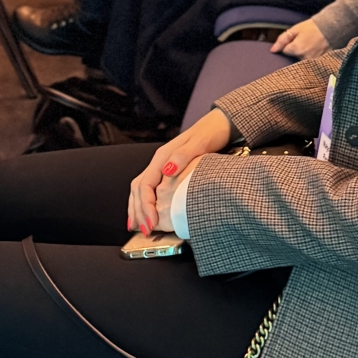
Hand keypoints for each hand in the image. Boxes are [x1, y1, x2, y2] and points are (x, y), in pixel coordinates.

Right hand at [127, 109, 232, 235]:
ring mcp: (162, 166)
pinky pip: (150, 189)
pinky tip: (146, 214)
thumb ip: (183, 155)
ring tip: (138, 227)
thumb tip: (167, 169)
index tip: (152, 223)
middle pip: (138, 189)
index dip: (146, 206)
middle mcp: (159, 162)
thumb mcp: (200, 143)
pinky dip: (145, 203)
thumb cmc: (211, 134)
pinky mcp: (168, 172)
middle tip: (144, 232)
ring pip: (140, 190)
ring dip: (138, 209)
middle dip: (138, 212)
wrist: (220, 125)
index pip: (145, 185)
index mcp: (163, 157)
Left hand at [271, 17, 329, 58]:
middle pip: (293, 58)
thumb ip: (282, 40)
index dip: (288, 45)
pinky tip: (315, 50)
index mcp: (296, 49)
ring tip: (311, 45)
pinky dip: (311, 58)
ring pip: (301, 61)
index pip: (285, 52)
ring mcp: (312, 62)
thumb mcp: (295, 29)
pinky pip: (310, 64)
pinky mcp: (319, 63)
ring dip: (303, 55)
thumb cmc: (312, 27)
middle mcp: (303, 58)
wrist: (331, 28)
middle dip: (296, 51)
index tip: (295, 40)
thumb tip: (272, 50)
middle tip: (304, 42)